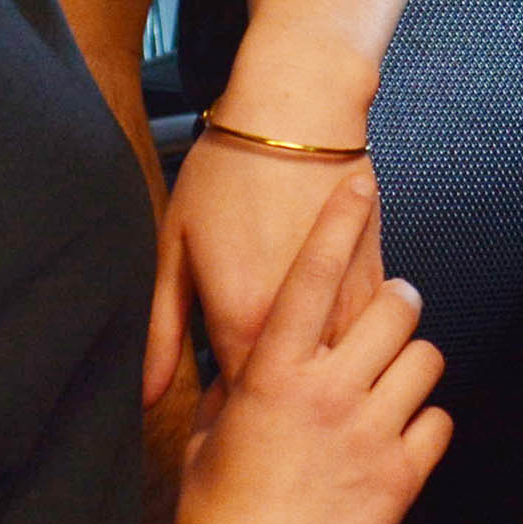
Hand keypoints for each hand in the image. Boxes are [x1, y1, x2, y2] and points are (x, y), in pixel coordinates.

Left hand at [151, 90, 377, 403]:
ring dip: (311, 372)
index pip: (237, 405)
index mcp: (242, 322)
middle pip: (289, 392)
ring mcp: (346, 304)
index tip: (214, 409)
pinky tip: (318, 325)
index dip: (225, 413)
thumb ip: (163, 333)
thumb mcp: (177, 248)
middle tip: (248, 383)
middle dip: (270, 399)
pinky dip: (339, 341)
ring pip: (333, 370)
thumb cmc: (229, 172)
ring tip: (287, 358)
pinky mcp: (373, 281)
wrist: (298, 110)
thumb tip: (149, 396)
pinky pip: (360, 336)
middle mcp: (302, 323)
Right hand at [167, 172, 451, 523]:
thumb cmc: (210, 521)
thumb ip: (235, 391)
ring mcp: (368, 435)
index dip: (339, 222)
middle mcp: (326, 393)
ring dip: (413, 365)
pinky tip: (402, 437)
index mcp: (271, 375)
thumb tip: (249, 365)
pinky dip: (426, 426)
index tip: (356, 183)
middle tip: (392, 311)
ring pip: (426, 361)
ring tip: (395, 381)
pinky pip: (439, 424)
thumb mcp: (209, 440)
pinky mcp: (399, 481)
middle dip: (398, 303)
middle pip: (395, 307)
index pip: (313, 277)